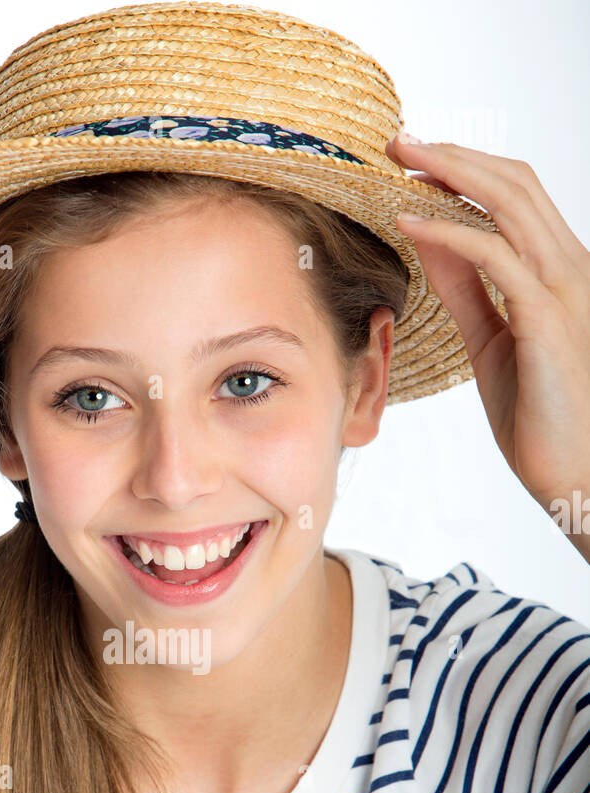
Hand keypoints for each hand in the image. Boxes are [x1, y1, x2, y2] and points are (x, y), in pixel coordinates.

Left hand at [386, 131, 589, 516]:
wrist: (573, 473)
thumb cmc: (538, 416)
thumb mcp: (491, 341)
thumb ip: (466, 291)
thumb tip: (431, 241)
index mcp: (557, 272)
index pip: (515, 196)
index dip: (465, 170)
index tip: (413, 162)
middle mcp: (567, 268)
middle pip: (514, 182)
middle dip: (453, 154)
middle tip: (398, 142)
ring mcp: (562, 289)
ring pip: (509, 202)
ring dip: (449, 175)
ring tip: (398, 166)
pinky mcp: (546, 318)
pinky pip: (494, 256)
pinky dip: (449, 232)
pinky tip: (411, 224)